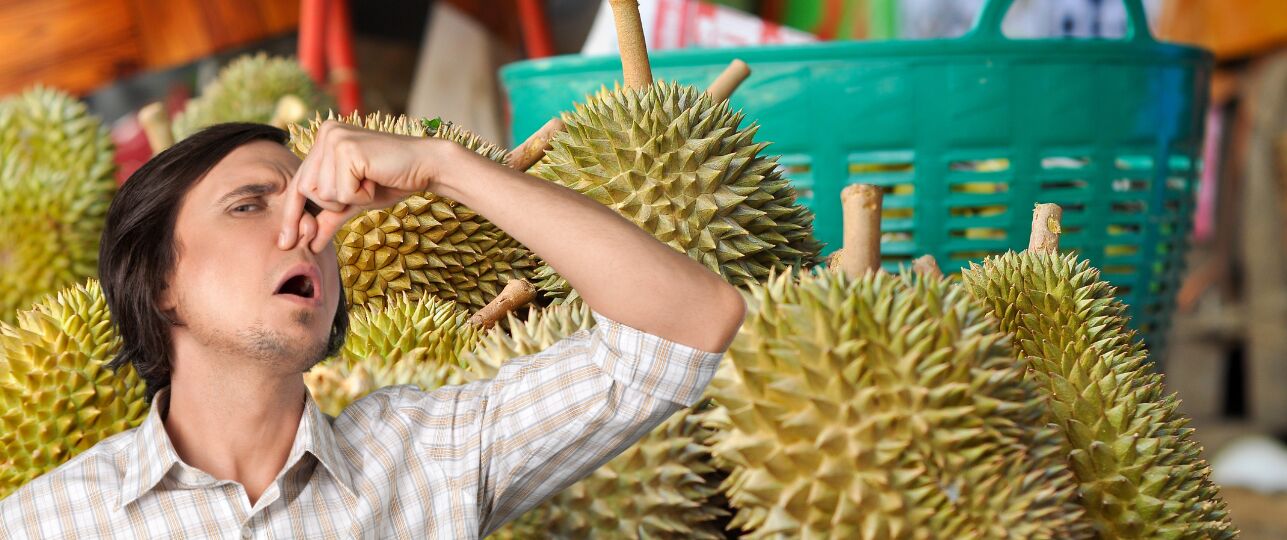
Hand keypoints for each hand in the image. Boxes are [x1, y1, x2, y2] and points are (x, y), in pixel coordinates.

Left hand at [278, 120, 441, 252]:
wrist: (426, 167)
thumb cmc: (392, 181)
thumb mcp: (354, 201)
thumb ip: (330, 217)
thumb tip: (309, 244)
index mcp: (323, 140)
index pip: (298, 183)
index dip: (292, 215)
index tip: (285, 243)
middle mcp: (326, 133)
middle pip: (306, 190)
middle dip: (334, 202)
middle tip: (364, 189)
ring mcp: (335, 138)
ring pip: (322, 193)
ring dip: (350, 198)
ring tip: (371, 181)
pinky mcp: (347, 149)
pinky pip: (341, 192)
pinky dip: (361, 195)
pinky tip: (376, 179)